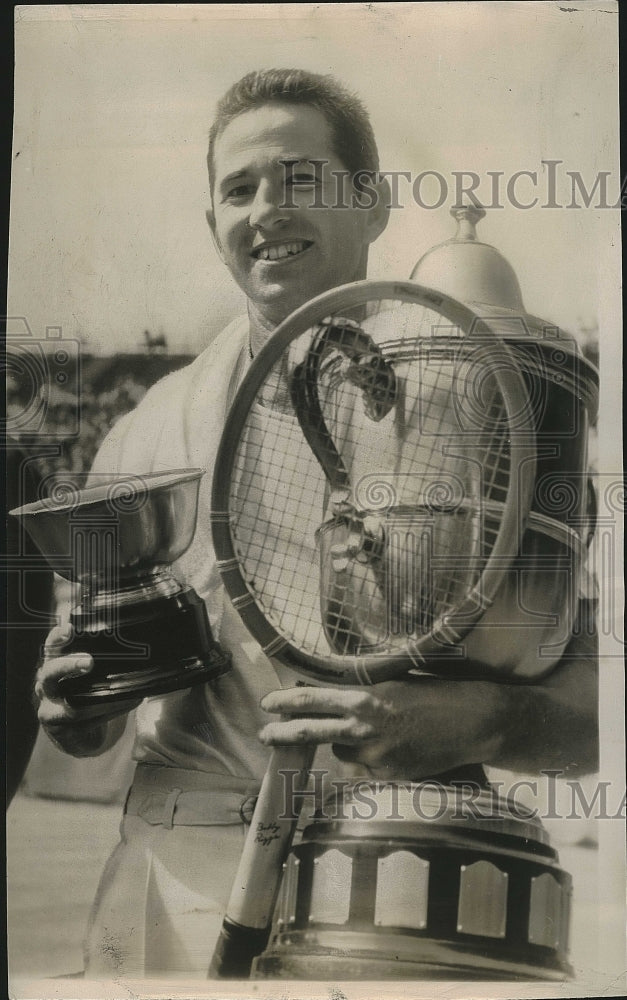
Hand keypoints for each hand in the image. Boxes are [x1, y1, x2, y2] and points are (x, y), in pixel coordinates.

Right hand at [35, 623, 140, 756]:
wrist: (78, 736)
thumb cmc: (86, 696)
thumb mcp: (88, 675)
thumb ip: (99, 658)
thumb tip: (133, 641)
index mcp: (52, 666)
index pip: (51, 648)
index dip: (57, 638)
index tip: (69, 628)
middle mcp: (45, 687)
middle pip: (50, 674)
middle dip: (69, 666)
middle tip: (89, 662)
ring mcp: (49, 711)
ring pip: (73, 706)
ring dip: (103, 699)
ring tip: (125, 691)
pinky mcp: (61, 732)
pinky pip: (87, 723)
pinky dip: (111, 711)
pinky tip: (130, 702)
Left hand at [259, 678, 503, 779]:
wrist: (468, 721)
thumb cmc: (432, 694)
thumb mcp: (389, 685)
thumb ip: (359, 695)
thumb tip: (331, 700)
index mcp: (361, 699)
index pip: (311, 700)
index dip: (285, 702)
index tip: (268, 703)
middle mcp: (362, 728)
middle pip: (309, 732)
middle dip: (282, 733)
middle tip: (265, 734)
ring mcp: (374, 756)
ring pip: (339, 755)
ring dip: (343, 747)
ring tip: (369, 736)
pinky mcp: (388, 775)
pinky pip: (362, 771)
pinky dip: (365, 763)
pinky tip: (387, 750)